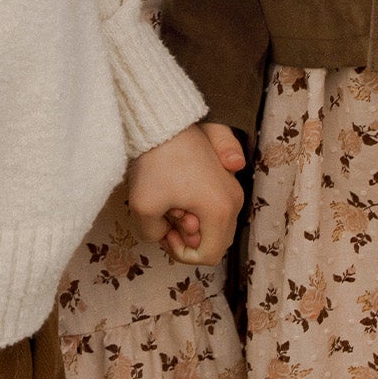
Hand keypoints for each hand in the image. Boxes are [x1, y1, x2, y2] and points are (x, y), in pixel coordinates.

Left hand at [127, 123, 245, 264]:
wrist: (163, 123)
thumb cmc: (154, 163)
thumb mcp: (143, 208)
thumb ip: (153, 235)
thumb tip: (165, 234)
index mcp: (220, 212)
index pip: (209, 255)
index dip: (183, 254)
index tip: (164, 234)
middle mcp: (234, 201)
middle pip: (216, 241)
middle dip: (189, 239)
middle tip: (166, 221)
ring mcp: (232, 187)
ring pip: (216, 225)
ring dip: (192, 223)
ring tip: (170, 205)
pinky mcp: (225, 177)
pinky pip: (215, 207)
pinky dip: (196, 209)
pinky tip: (176, 194)